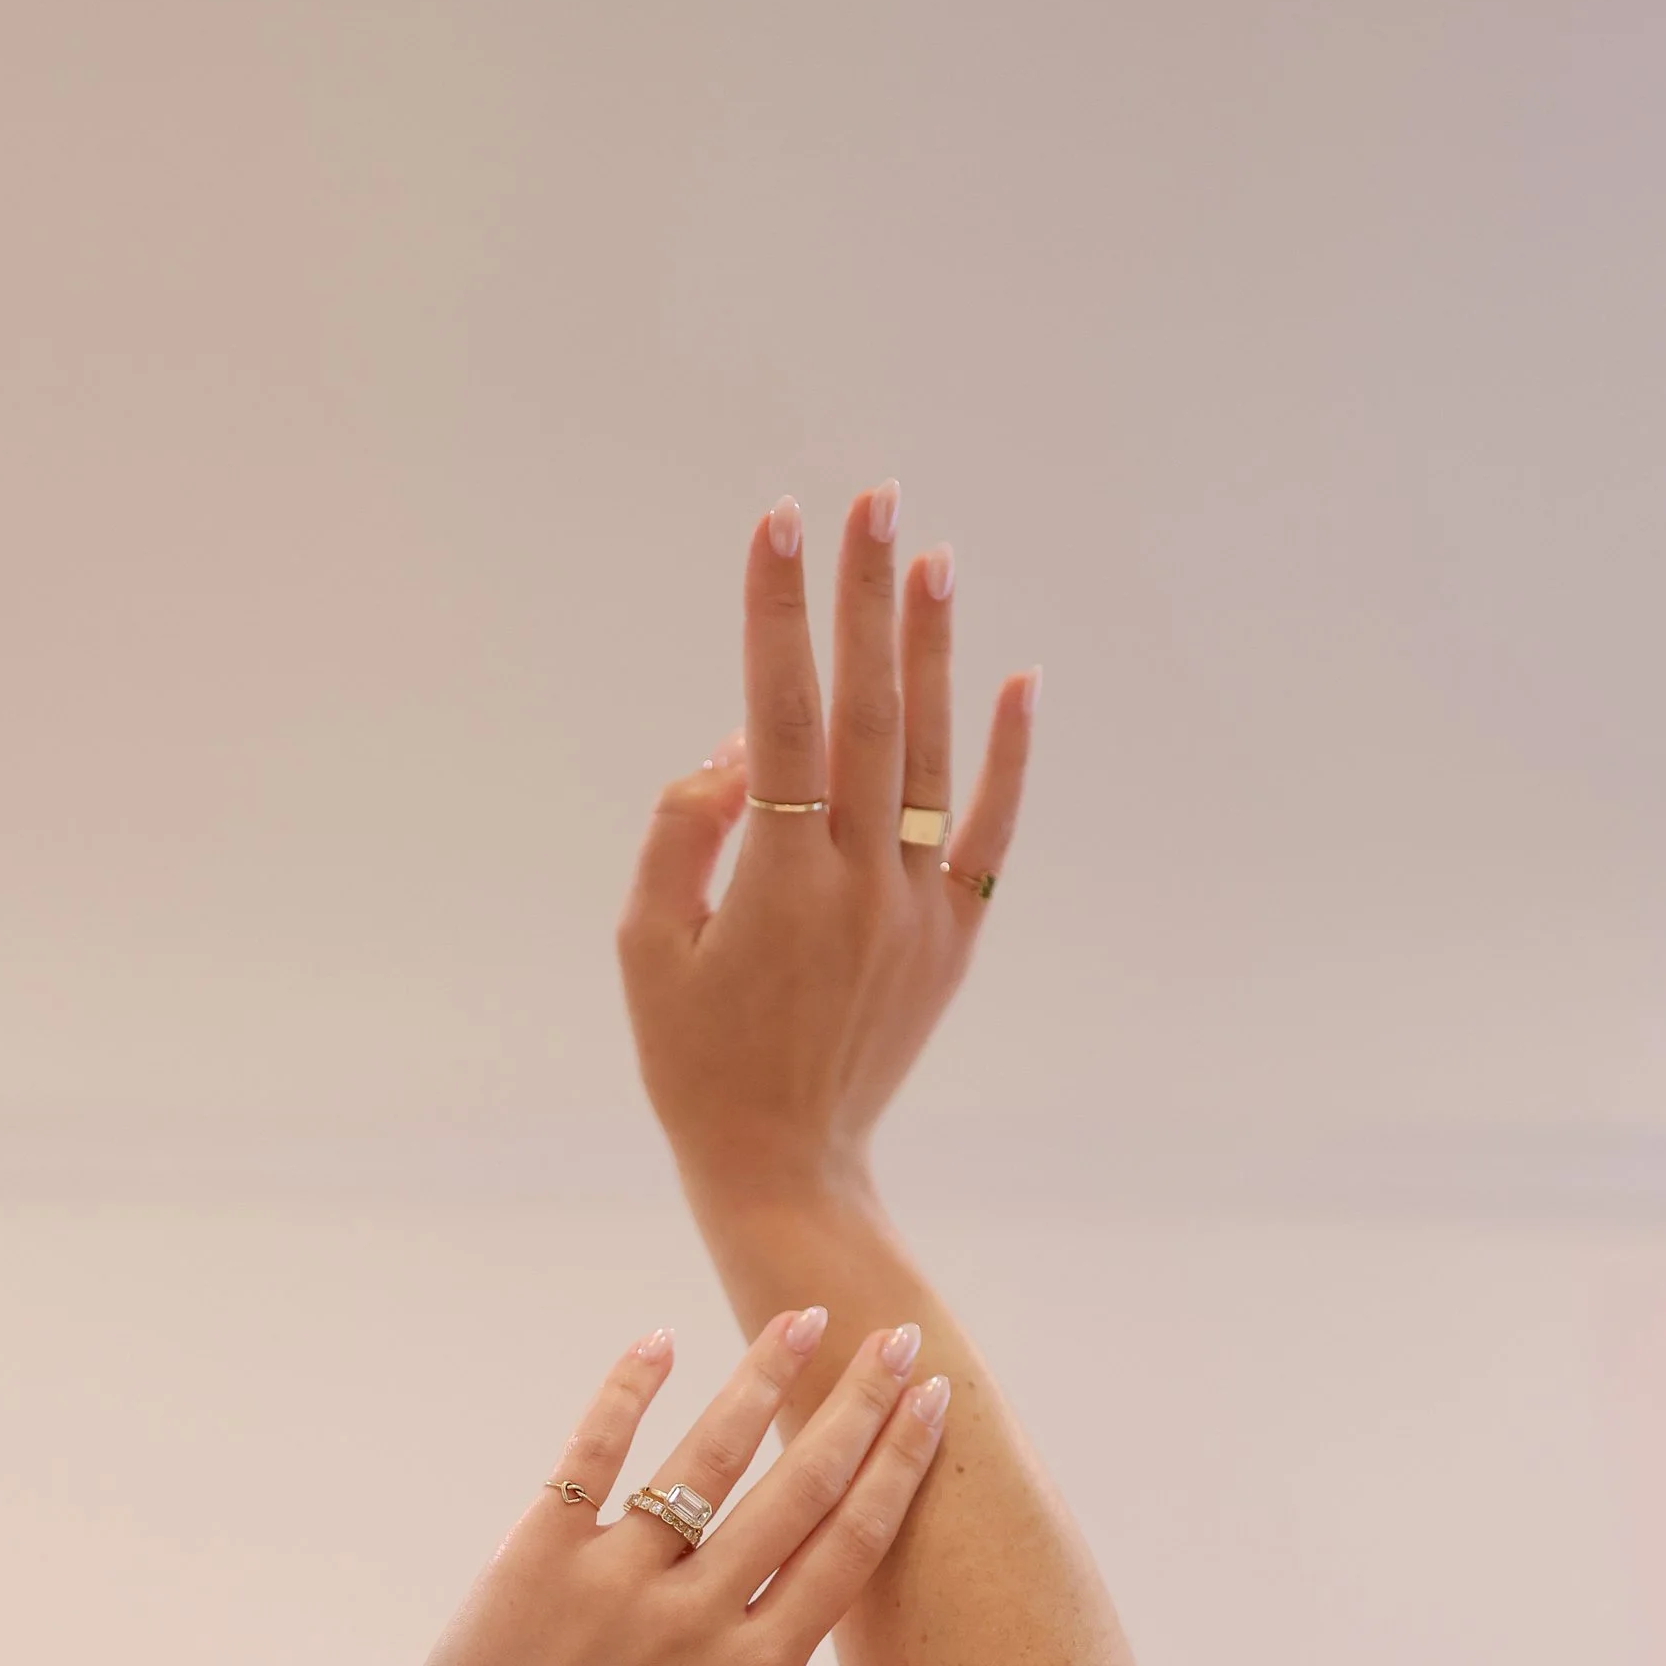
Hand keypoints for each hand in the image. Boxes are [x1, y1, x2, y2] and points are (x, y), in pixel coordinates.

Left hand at [358, 1311, 957, 1665]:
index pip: (848, 1546)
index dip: (898, 1467)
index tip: (933, 1405)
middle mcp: (693, 1611)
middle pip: (797, 1485)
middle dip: (856, 1404)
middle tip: (898, 1338)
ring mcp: (612, 1575)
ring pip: (706, 1455)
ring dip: (762, 1379)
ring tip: (803, 1318)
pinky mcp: (534, 1556)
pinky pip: (591, 1456)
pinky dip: (626, 1393)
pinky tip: (660, 1341)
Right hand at [617, 484, 1038, 1208]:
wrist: (784, 1164)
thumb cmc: (694, 1058)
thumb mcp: (647, 946)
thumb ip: (682, 834)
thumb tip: (738, 751)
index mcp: (777, 881)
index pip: (780, 715)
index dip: (778, 614)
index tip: (777, 525)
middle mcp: (860, 882)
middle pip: (869, 710)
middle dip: (865, 597)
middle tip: (871, 500)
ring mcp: (917, 908)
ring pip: (933, 754)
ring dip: (932, 649)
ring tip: (931, 556)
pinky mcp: (953, 937)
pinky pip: (989, 829)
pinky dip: (1007, 755)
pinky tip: (1018, 678)